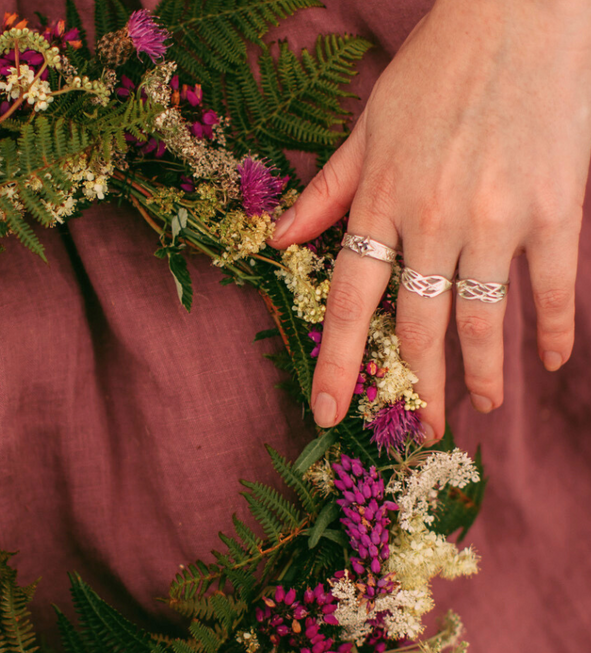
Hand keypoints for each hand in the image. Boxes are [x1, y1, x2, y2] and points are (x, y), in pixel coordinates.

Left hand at [269, 0, 590, 439]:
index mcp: (382, 203)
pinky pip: (550, 288)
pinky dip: (550, 330)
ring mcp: (496, 219)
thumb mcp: (366, 128)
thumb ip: (325, 192)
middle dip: (417, 387)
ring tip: (482, 408)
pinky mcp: (556, 210)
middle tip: (419, 430)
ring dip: (480, 375)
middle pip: (418, 327)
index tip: (329, 413)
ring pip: (482, 320)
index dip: (339, 364)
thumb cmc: (435, 71)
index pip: (350, 303)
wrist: (520, 14)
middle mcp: (433, 220)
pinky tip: (549, 362)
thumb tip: (278, 238)